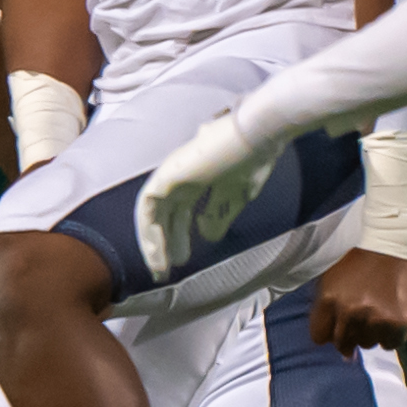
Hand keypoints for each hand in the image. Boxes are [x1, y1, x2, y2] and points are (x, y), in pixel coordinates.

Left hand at [137, 107, 279, 275]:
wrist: (257, 134)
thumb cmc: (253, 159)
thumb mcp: (236, 195)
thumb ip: (220, 214)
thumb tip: (207, 237)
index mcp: (198, 178)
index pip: (180, 211)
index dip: (178, 237)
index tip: (180, 262)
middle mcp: (182, 176)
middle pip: (165, 215)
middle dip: (165, 243)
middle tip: (165, 272)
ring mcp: (173, 173)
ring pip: (152, 212)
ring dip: (154, 242)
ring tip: (160, 269)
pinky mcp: (169, 173)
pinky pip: (149, 206)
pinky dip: (149, 230)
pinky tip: (156, 251)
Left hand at [310, 246, 406, 351]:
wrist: (394, 238)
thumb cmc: (359, 255)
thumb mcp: (330, 276)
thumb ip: (325, 307)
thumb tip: (331, 341)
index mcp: (330, 299)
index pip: (320, 336)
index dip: (329, 332)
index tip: (338, 326)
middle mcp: (352, 312)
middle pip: (344, 344)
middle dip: (349, 335)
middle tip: (360, 320)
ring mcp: (378, 319)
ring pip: (369, 344)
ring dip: (371, 333)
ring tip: (378, 313)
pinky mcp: (403, 321)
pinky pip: (392, 343)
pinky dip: (391, 335)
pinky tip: (392, 317)